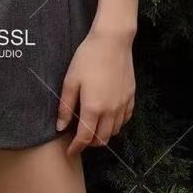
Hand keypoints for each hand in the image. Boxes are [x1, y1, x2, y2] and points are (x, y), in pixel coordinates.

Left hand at [56, 28, 135, 154]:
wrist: (112, 40)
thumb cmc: (88, 58)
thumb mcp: (71, 80)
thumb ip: (66, 106)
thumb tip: (60, 127)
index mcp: (94, 108)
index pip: (85, 138)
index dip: (76, 147)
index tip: (70, 152)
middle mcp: (111, 111)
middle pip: (102, 139)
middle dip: (90, 143)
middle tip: (80, 139)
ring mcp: (123, 104)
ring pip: (115, 131)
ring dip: (104, 135)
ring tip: (94, 128)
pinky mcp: (131, 96)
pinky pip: (125, 119)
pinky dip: (117, 124)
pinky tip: (110, 117)